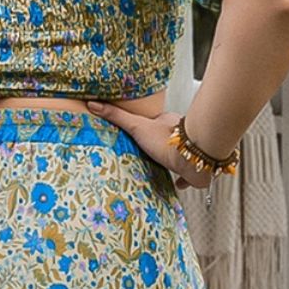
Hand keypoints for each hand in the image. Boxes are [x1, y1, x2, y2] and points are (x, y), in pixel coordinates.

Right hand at [85, 102, 214, 190]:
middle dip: (160, 145)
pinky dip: (184, 180)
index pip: (156, 124)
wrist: (193, 156)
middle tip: (149, 152)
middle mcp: (180, 138)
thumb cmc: (166, 140)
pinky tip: (178, 184)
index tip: (141, 133)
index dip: (148, 128)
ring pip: (180, 157)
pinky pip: (190, 176)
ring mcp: (189, 155)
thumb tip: (93, 104)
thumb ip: (117, 117)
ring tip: (161, 168)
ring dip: (172, 162)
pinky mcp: (195, 171)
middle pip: (168, 140)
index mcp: (168, 124)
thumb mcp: (137, 126)